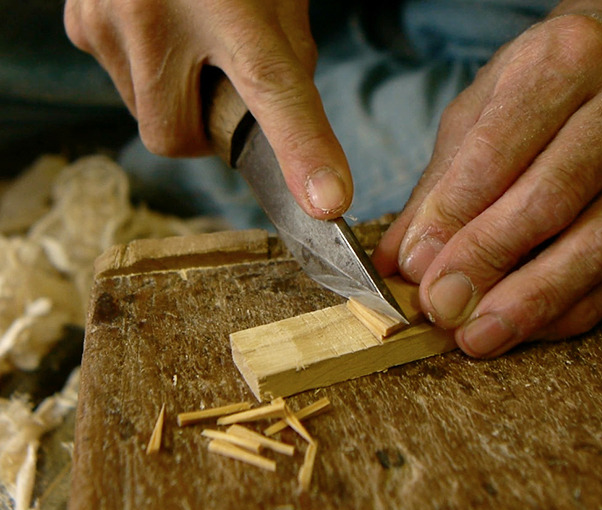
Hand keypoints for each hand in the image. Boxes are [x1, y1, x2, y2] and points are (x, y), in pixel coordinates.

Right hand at [64, 0, 351, 217]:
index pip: (272, 88)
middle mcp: (156, 16)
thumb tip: (282, 130)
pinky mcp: (81, 25)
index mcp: (230, 4)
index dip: (302, 150)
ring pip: (147, 116)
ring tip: (194, 41)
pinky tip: (163, 30)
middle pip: (177, 136)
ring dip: (178, 101)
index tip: (326, 204)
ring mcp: (107, 22)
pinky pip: (122, 84)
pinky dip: (150, 76)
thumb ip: (288, 59)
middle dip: (207, 130)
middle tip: (225, 86)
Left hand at [372, 1, 601, 356]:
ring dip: (534, 300)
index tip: (417, 266)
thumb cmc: (543, 86)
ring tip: (481, 335)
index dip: (455, 216)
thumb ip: (441, 186)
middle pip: (554, 197)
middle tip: (444, 308)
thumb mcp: (481, 112)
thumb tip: (402, 261)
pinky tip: (531, 329)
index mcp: (569, 57)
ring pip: (601, 242)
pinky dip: (574, 307)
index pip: (501, 148)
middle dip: (491, 261)